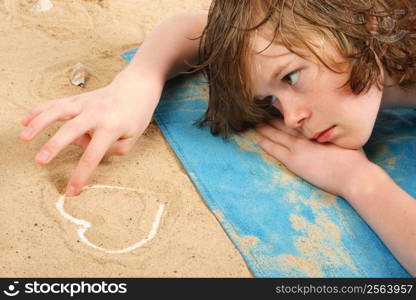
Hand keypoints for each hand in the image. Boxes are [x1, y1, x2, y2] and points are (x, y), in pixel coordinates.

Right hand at [20, 70, 162, 195]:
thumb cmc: (135, 117)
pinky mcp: (78, 98)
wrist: (136, 89)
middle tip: (40, 161)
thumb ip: (111, 150)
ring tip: (24, 136)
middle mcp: (96, 114)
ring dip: (39, 122)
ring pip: (58, 111)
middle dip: (54, 145)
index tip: (70, 191)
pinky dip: (39, 110)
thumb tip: (85, 149)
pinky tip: (25, 121)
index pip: (93, 156)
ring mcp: (85, 104)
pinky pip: (55, 103)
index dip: (81, 175)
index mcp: (111, 127)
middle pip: (72, 130)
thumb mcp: (131, 139)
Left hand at [256, 118, 372, 197]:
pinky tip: (258, 138)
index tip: (277, 106)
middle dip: (272, 118)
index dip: (286, 112)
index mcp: (317, 129)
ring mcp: (298, 147)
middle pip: (285, 124)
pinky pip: (275, 149)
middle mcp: (306, 135)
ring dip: (265, 128)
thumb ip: (335, 133)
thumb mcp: (345, 140)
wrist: (354, 175)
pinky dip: (265, 143)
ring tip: (256, 123)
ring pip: (277, 135)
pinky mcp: (294, 160)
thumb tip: (334, 129)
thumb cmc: (354, 159)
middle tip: (261, 112)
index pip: (297, 119)